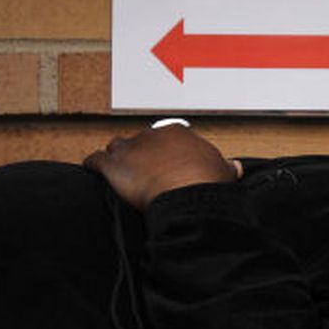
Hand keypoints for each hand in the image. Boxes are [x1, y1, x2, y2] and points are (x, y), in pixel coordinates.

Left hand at [84, 124, 240, 210]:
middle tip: (146, 170)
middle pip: (141, 141)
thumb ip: (226, 167)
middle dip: (142, 154)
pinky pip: (95, 161)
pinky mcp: (112, 165)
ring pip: (116, 147)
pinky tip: (93, 171)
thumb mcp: (224, 172)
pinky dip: (93, 166)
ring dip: (117, 158)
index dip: (166, 151)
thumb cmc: (205, 182)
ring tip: (120, 169)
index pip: (166, 137)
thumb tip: (234, 167)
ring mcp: (130, 149)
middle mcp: (151, 136)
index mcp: (177, 134)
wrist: (186, 194)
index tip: (168, 162)